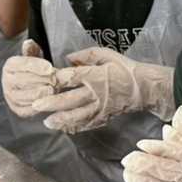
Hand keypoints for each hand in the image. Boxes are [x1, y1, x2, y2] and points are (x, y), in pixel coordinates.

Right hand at [2, 39, 58, 116]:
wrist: (27, 85)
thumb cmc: (33, 70)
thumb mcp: (33, 57)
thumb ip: (32, 51)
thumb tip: (29, 42)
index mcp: (10, 66)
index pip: (21, 64)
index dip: (36, 66)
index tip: (50, 68)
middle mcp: (6, 81)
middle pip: (24, 81)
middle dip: (43, 80)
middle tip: (56, 79)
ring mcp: (10, 96)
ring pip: (27, 96)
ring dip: (43, 93)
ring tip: (54, 88)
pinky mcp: (16, 109)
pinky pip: (28, 110)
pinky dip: (40, 105)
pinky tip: (49, 99)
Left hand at [32, 47, 173, 133]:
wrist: (144, 88)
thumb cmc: (124, 68)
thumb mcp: (106, 54)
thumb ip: (86, 55)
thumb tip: (68, 58)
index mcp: (96, 76)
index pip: (72, 78)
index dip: (56, 79)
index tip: (43, 80)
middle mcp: (96, 94)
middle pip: (70, 100)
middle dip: (51, 103)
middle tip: (36, 105)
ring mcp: (101, 108)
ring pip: (78, 116)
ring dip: (61, 119)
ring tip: (47, 122)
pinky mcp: (104, 117)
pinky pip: (88, 124)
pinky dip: (75, 127)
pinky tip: (64, 127)